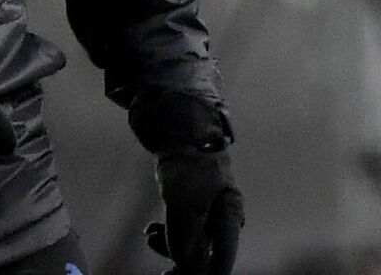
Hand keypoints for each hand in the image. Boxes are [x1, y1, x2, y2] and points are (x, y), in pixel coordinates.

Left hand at [130, 90, 243, 274]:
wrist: (179, 120)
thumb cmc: (188, 161)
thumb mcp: (183, 205)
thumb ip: (186, 241)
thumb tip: (188, 270)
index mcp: (229, 217)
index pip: (222, 263)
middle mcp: (224, 214)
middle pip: (207, 256)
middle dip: (184, 267)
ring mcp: (209, 205)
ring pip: (192, 242)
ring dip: (171, 249)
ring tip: (150, 238)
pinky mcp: (193, 197)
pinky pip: (183, 227)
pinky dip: (168, 234)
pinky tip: (151, 231)